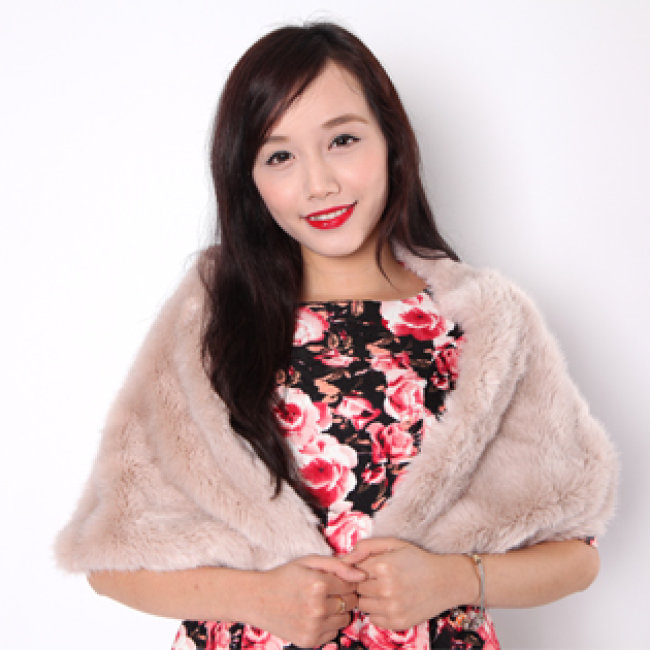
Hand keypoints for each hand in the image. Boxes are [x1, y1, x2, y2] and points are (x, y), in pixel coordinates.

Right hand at [249, 555, 364, 646]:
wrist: (257, 599)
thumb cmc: (284, 576)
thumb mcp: (309, 561)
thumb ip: (338, 565)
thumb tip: (362, 575)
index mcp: (318, 584)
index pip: (351, 584)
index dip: (344, 580)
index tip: (333, 579)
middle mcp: (318, 608)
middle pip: (351, 602)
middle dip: (343, 595)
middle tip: (327, 591)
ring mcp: (313, 627)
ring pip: (345, 619)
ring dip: (338, 611)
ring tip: (320, 603)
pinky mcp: (309, 641)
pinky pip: (333, 633)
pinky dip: (328, 624)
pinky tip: (313, 615)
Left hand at [343, 538, 473, 630]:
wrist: (446, 581)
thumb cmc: (418, 560)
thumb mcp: (394, 544)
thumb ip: (366, 546)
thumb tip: (345, 558)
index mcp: (383, 566)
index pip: (354, 570)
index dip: (362, 567)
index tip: (372, 567)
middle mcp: (386, 589)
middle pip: (357, 588)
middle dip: (364, 582)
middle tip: (379, 578)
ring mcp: (392, 609)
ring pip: (363, 605)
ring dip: (370, 598)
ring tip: (385, 589)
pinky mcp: (397, 623)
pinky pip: (373, 619)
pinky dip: (378, 611)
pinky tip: (390, 602)